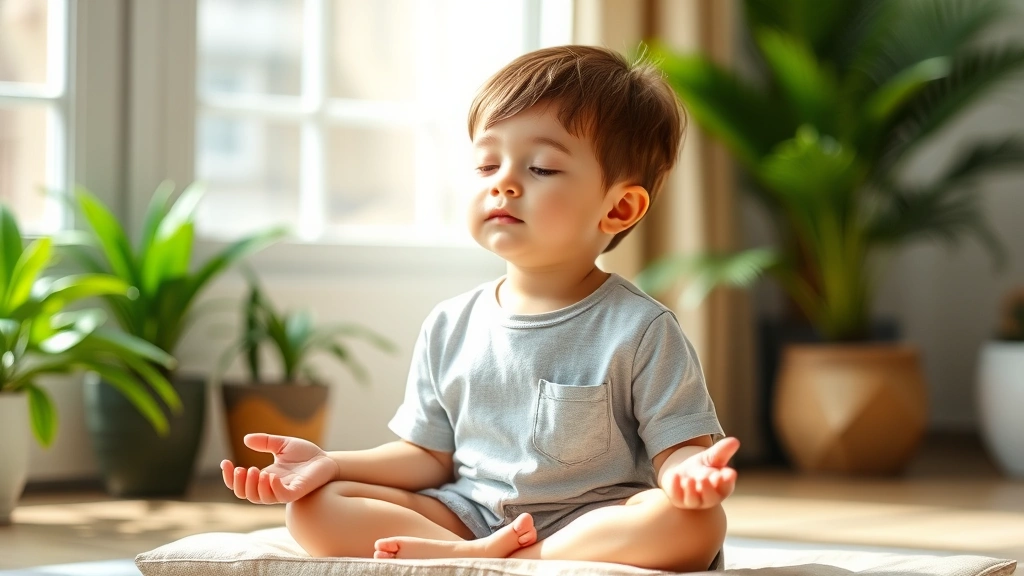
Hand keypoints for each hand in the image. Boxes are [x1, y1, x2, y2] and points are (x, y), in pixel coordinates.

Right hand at [221, 433, 338, 503]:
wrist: (327, 460)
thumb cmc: (306, 455)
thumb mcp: (282, 444)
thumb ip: (264, 442)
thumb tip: (245, 439)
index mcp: (265, 477)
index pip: (241, 485)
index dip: (229, 477)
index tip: (225, 462)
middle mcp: (271, 487)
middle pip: (246, 495)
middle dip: (239, 483)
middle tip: (242, 469)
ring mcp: (284, 490)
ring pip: (260, 498)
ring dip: (254, 486)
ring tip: (255, 470)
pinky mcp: (297, 491)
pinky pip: (281, 495)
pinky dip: (272, 488)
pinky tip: (270, 476)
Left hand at [661, 437, 738, 509]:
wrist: (682, 475)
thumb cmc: (702, 468)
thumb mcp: (712, 458)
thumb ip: (722, 451)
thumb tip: (735, 441)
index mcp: (721, 488)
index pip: (726, 487)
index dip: (728, 481)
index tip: (730, 474)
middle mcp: (708, 497)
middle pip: (711, 498)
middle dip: (708, 489)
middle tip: (704, 479)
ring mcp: (692, 501)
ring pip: (692, 500)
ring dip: (691, 491)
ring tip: (689, 479)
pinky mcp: (677, 499)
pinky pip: (676, 496)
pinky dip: (675, 487)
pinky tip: (675, 475)